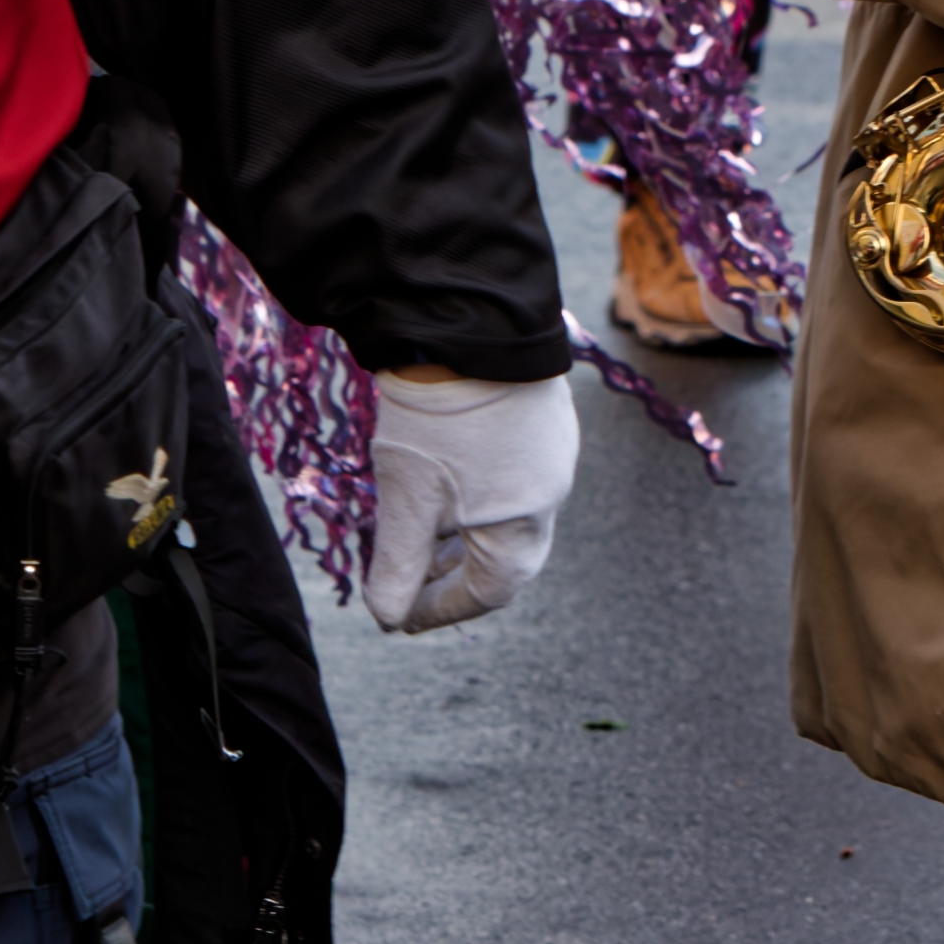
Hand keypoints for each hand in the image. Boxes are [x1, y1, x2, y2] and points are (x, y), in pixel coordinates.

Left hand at [361, 365, 580, 633]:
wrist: (471, 326)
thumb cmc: (438, 421)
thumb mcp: (405, 502)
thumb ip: (398, 567)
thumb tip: (388, 617)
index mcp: (524, 525)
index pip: (487, 594)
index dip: (437, 610)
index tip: (397, 614)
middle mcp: (551, 495)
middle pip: (506, 558)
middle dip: (456, 575)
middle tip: (413, 576)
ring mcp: (555, 455)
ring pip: (510, 518)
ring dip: (466, 536)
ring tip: (424, 529)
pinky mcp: (548, 422)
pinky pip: (517, 480)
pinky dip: (481, 498)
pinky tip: (449, 479)